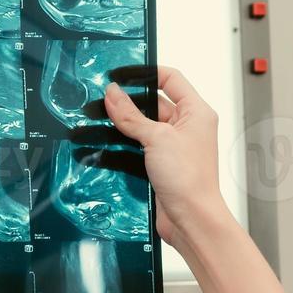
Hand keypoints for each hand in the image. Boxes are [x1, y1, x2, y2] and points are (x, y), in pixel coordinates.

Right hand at [104, 66, 230, 248]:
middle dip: (126, 104)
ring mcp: (172, 147)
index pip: (171, 79)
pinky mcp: (160, 165)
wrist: (191, 219)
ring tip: (96, 123)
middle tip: (102, 102)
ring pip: (141, 128)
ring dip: (120, 127)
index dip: (145, 73)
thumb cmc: (191, 180)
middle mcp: (186, 127)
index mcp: (196, 112)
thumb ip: (131, 115)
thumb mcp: (157, 139)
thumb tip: (114, 94)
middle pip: (152, 104)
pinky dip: (121, 148)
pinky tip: (103, 147)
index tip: (120, 75)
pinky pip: (137, 149)